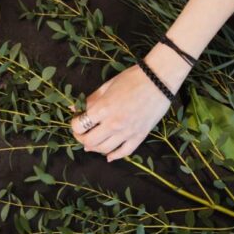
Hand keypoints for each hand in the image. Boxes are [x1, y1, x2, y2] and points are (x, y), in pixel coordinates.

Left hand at [70, 43, 191, 161]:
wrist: (159, 80)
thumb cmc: (132, 78)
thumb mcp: (107, 85)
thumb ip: (91, 99)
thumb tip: (75, 108)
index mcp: (104, 108)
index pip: (80, 125)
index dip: (74, 124)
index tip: (76, 120)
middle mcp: (114, 123)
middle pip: (90, 141)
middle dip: (81, 138)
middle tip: (81, 133)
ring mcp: (127, 132)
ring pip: (105, 149)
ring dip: (94, 148)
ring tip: (92, 143)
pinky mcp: (140, 136)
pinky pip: (124, 152)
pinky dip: (114, 156)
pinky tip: (109, 155)